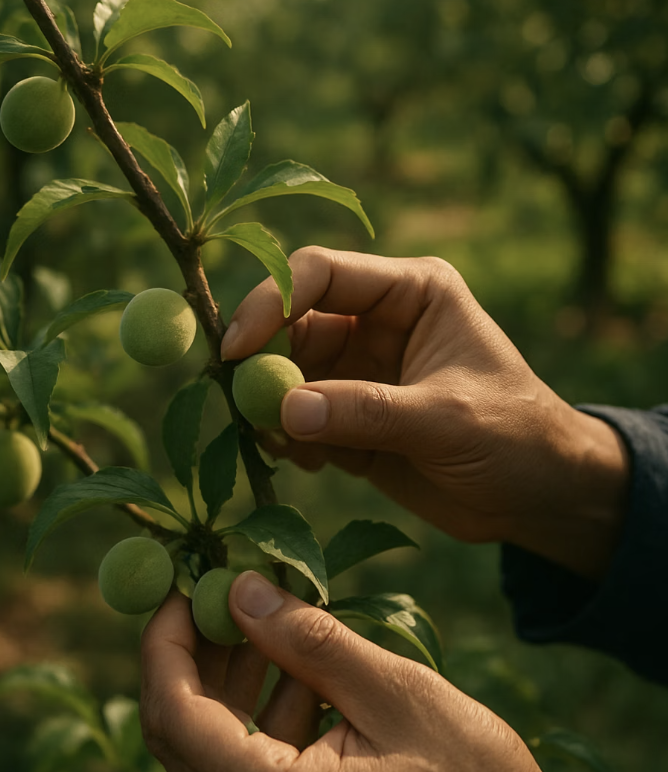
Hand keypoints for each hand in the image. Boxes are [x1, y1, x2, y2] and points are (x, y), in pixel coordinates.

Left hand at [141, 573, 552, 771]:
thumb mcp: (397, 697)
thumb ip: (313, 642)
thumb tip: (240, 586)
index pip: (174, 714)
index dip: (166, 639)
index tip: (184, 581)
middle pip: (184, 724)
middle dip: (200, 645)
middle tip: (228, 582)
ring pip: (216, 735)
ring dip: (236, 667)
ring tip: (270, 607)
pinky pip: (252, 753)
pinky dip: (267, 699)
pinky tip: (301, 657)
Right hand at [221, 247, 627, 578]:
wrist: (536, 496)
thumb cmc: (514, 436)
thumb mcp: (447, 418)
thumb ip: (367, 411)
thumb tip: (283, 411)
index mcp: (409, 292)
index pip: (321, 274)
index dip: (271, 302)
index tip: (236, 349)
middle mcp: (376, 324)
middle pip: (292, 324)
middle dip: (261, 361)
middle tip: (238, 402)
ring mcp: (358, 373)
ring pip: (286, 375)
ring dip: (267, 405)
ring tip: (273, 442)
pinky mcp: (348, 418)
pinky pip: (297, 419)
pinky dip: (285, 437)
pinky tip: (300, 461)